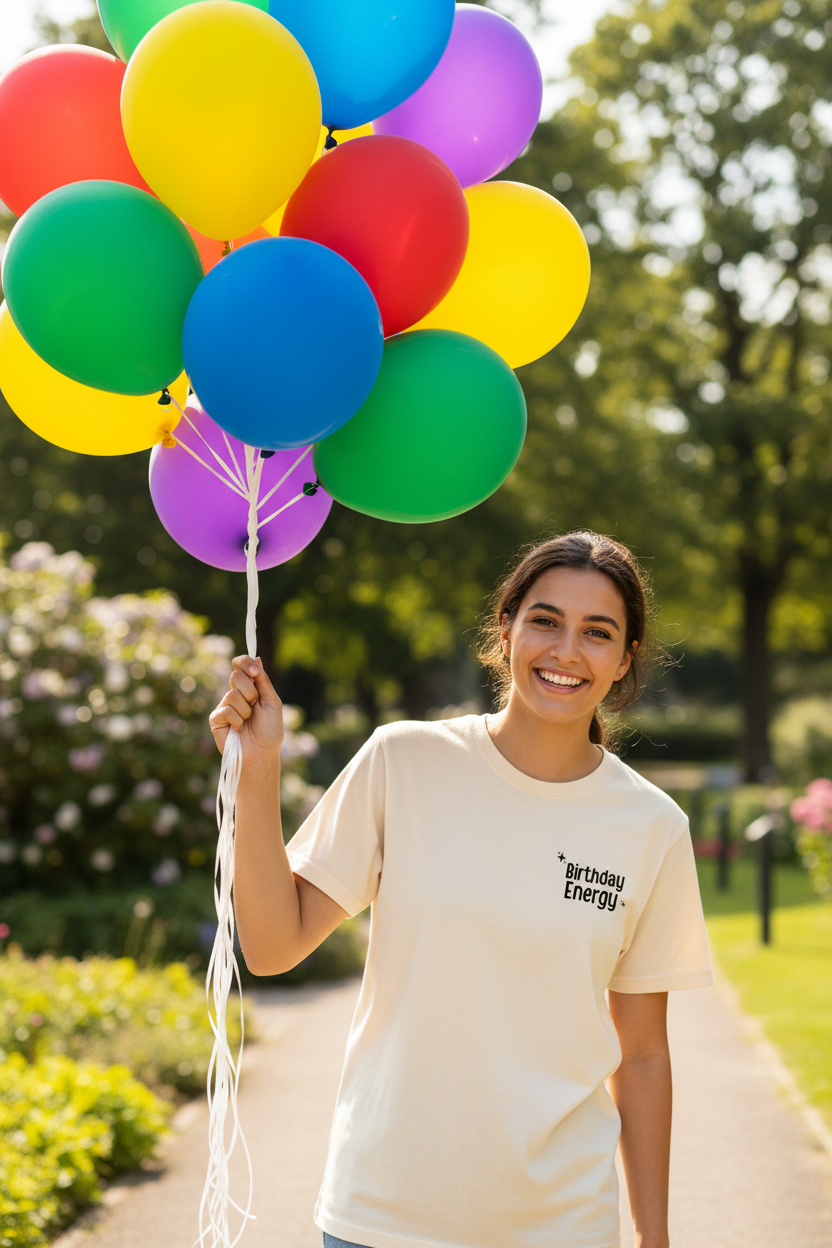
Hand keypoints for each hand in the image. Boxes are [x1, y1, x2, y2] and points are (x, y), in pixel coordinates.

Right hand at [209, 656, 283, 771]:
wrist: (262, 754)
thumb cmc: (270, 731)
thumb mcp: (272, 702)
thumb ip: (263, 680)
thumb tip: (256, 657)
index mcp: (249, 688)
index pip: (240, 665)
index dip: (244, 662)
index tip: (254, 671)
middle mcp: (235, 694)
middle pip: (236, 676)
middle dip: (250, 692)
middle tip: (255, 706)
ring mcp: (224, 706)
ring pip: (232, 695)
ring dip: (246, 710)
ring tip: (247, 722)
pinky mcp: (216, 719)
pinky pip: (226, 710)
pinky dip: (237, 720)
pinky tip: (238, 729)